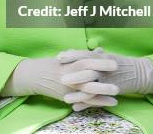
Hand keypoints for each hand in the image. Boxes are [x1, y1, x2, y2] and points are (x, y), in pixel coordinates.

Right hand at [1, 56, 118, 109]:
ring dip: (103, 90)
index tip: (112, 59)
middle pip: (87, 73)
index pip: (85, 60)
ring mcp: (68, 87)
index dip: (99, 60)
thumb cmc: (52, 64)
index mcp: (69, 63)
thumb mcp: (66, 57)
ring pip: (88, 89)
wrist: (34, 76)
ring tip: (118, 90)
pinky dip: (99, 102)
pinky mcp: (68, 97)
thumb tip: (100, 50)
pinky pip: (86, 101)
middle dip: (103, 72)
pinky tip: (111, 102)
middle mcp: (68, 74)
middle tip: (118, 71)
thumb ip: (83, 55)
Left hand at [59, 48, 152, 95]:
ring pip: (90, 88)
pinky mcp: (111, 91)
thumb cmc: (120, 63)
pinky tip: (76, 107)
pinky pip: (97, 99)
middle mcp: (103, 67)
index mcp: (100, 57)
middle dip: (73, 75)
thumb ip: (91, 54)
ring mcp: (107, 80)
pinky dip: (86, 104)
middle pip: (86, 70)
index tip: (59, 57)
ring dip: (77, 94)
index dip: (71, 55)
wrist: (139, 73)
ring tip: (65, 99)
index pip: (84, 54)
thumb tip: (77, 50)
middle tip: (60, 79)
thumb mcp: (106, 56)